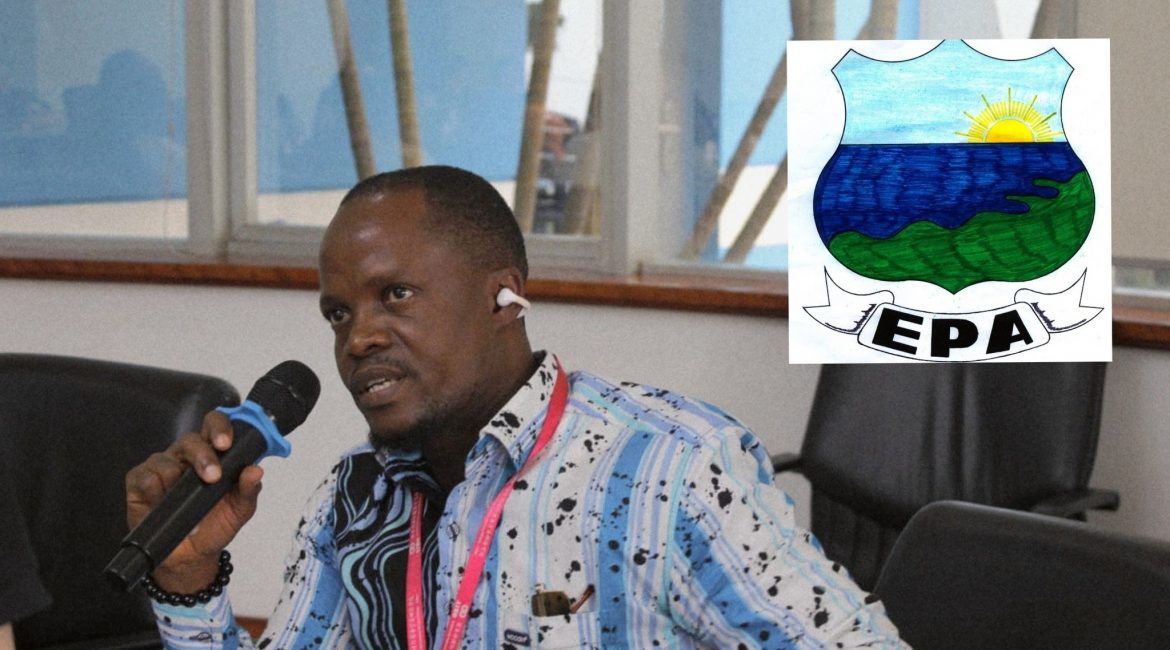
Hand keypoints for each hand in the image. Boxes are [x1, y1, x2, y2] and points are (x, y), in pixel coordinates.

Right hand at [124, 410, 262, 592]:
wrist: (190, 557)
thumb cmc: (214, 526)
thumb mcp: (239, 510)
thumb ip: (249, 490)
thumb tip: (256, 471)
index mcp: (212, 455)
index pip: (214, 427)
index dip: (219, 428)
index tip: (226, 443)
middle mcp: (186, 457)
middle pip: (190, 439)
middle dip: (203, 456)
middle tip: (213, 476)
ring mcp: (162, 467)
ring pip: (165, 458)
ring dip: (177, 477)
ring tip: (184, 498)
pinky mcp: (140, 481)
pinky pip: (145, 476)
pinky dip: (154, 488)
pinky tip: (161, 501)